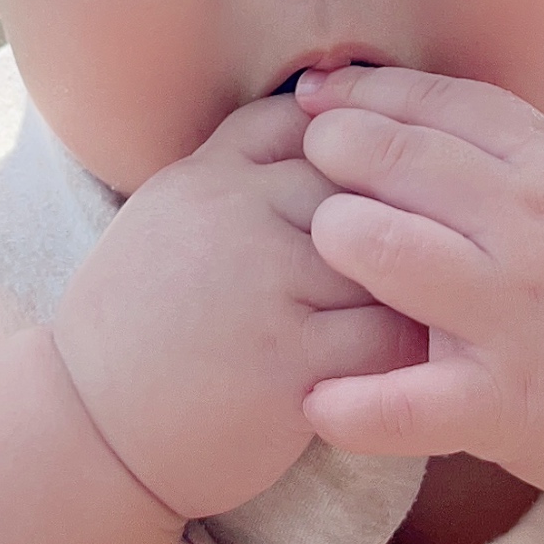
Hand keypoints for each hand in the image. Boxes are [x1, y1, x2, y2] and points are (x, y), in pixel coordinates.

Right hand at [55, 97, 424, 519]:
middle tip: (448, 250)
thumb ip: (239, 164)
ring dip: (423, 285)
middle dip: (409, 220)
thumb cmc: (141, 325)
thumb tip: (327, 111)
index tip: (387, 193)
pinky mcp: (287, 363)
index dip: (365, 155)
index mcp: (208, 176)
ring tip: (446, 303)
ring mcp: (263, 287)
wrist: (94, 431)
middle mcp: (234, 216)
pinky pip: (387, 338)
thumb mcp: (171, 217)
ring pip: (388, 259)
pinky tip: (422, 360)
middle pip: (365, 187)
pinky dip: (414, 349)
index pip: (318, 126)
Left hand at [294, 62, 543, 504]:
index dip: (369, 93)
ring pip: (384, 252)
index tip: (316, 96)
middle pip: (399, 162)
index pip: (443, 105)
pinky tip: (318, 399)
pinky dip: (348, 403)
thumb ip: (520, 152)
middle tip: (301, 167)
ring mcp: (517, 316)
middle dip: (333, 153)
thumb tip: (421, 109)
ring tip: (320, 258)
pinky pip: (401, 401)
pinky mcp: (506, 405)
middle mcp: (534, 229)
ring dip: (334, 244)